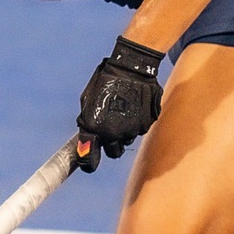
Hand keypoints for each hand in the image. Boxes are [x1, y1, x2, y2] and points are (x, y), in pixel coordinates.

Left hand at [77, 35, 164, 159]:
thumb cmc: (106, 80)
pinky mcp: (146, 124)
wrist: (132, 67)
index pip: (89, 156)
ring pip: (127, 139)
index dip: (88, 163)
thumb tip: (88, 138)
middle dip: (111, 145)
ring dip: (125, 131)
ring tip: (123, 110)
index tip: (88, 166)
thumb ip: (88, 121)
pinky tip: (133, 106)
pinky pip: (139, 130)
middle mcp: (113, 133)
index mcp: (94, 127)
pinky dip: (136, 122)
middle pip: (113, 153)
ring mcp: (131, 130)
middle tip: (111, 131)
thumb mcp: (88, 99)